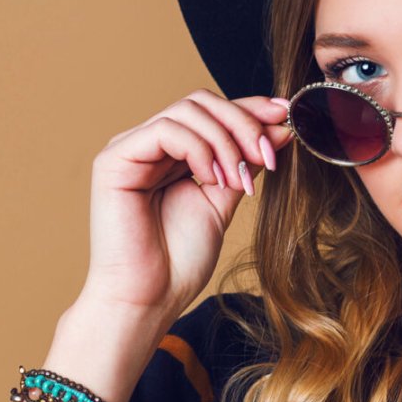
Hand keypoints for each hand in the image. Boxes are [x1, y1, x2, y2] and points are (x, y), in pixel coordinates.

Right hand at [81, 89, 296, 323]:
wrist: (149, 298)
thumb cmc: (180, 261)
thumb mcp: (223, 203)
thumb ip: (245, 164)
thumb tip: (280, 128)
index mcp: (173, 153)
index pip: (212, 113)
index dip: (249, 108)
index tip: (286, 114)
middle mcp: (149, 144)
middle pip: (201, 102)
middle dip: (243, 123)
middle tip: (268, 155)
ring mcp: (131, 148)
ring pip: (187, 110)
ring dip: (225, 141)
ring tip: (237, 181)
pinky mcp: (115, 158)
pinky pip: (165, 131)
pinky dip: (198, 149)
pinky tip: (211, 178)